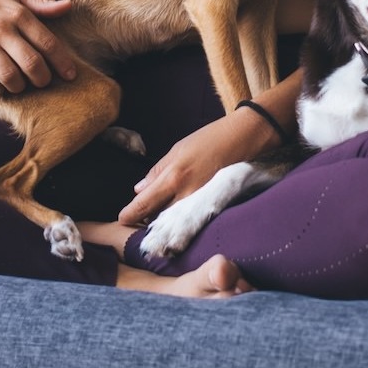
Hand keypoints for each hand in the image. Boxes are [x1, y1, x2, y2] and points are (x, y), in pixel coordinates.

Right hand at [0, 0, 79, 94]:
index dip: (62, 62)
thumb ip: (41, 5)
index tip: (70, 75)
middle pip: (32, 63)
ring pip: (10, 77)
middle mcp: (2, 28)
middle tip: (43, 81)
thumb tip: (69, 6)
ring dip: (20, 87)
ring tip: (22, 84)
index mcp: (18, 13)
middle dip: (43, 79)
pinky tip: (1, 85)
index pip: (47, 42)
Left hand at [118, 107, 273, 225]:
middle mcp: (187, 193)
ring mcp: (203, 202)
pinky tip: (179, 225)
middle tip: (137, 228)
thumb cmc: (210, 139)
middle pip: (159, 219)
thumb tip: (139, 190)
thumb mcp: (178, 149)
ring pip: (176, 223)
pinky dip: (183, 224)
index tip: (122, 219)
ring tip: (156, 231)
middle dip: (147, 225)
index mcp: (174, 176)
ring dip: (165, 227)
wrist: (245, 137)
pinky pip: (194, 220)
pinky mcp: (216, 206)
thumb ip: (158, 171)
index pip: (145, 203)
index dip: (131, 214)